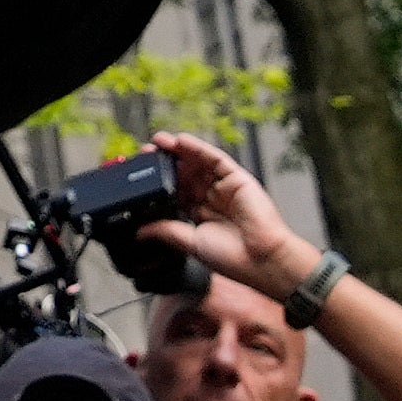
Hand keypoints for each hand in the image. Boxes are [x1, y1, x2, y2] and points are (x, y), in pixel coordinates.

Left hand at [141, 130, 311, 298]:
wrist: (261, 260)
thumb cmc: (233, 258)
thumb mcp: (191, 243)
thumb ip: (167, 231)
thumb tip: (141, 231)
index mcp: (200, 215)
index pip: (176, 192)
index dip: (158, 183)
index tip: (140, 175)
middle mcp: (212, 199)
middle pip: (185, 175)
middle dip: (165, 163)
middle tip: (145, 151)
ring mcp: (224, 187)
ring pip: (198, 164)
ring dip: (178, 151)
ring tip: (159, 140)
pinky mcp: (237, 179)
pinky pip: (216, 159)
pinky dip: (199, 149)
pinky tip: (182, 142)